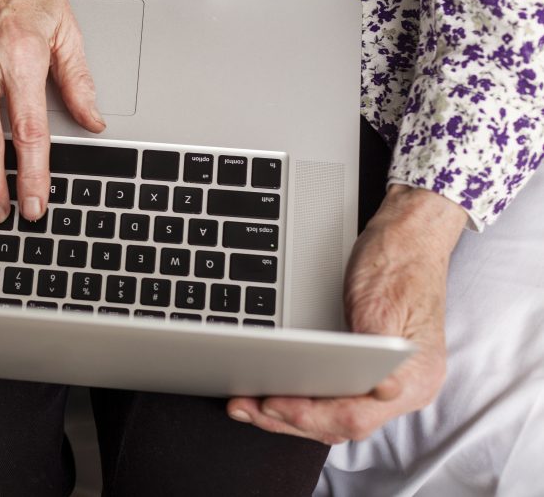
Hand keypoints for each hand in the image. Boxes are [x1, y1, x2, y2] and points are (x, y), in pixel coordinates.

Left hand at [228, 185, 467, 443]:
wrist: (409, 236)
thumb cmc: (398, 264)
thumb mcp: (382, 304)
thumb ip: (379, 349)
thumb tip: (383, 390)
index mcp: (415, 378)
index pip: (355, 415)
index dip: (308, 415)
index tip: (271, 403)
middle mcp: (404, 390)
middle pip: (339, 424)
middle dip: (287, 419)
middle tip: (245, 407)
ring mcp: (387, 385)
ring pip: (333, 418)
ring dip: (288, 415)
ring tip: (247, 406)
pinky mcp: (368, 374)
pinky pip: (333, 400)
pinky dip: (302, 401)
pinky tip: (275, 396)